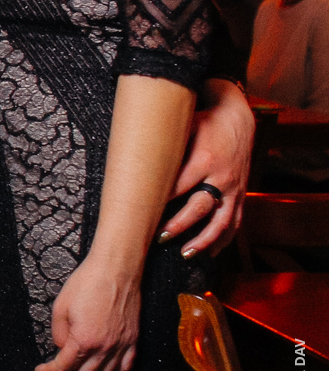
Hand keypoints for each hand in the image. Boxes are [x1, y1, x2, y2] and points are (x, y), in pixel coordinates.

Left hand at [35, 257, 141, 370]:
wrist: (116, 270)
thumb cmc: (87, 283)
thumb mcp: (60, 307)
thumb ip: (58, 333)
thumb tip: (61, 348)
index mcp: (84, 340)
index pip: (64, 367)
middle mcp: (105, 348)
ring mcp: (122, 346)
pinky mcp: (133, 340)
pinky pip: (125, 368)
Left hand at [158, 80, 250, 256]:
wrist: (236, 116)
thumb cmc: (203, 121)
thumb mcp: (183, 126)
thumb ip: (163, 144)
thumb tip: (130, 156)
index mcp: (204, 160)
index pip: (179, 186)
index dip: (161, 201)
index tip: (143, 215)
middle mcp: (221, 177)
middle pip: (199, 207)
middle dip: (179, 225)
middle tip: (159, 238)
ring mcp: (234, 188)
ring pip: (222, 221)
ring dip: (203, 240)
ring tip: (185, 254)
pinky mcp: (241, 193)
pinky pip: (236, 221)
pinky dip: (224, 239)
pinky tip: (210, 252)